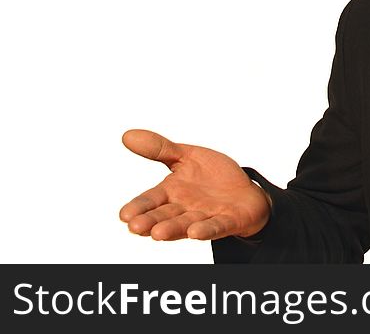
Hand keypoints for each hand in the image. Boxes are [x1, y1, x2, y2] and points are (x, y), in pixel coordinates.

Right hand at [119, 129, 270, 240]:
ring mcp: (205, 217)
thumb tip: (127, 135)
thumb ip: (160, 149)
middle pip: (165, 215)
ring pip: (186, 224)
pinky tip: (196, 233)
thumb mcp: (187, 156)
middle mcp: (184, 208)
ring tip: (158, 234)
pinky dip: (206, 230)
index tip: (124, 215)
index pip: (151, 200)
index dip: (138, 207)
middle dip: (151, 221)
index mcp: (172, 193)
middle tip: (135, 227)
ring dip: (173, 229)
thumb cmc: (212, 177)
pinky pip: (216, 227)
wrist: (245, 191)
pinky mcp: (227, 221)